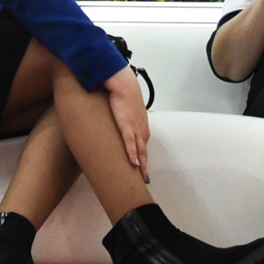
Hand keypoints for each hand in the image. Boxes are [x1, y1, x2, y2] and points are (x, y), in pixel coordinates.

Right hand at [103, 68, 149, 182]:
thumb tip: (119, 119)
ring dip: (141, 164)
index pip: (143, 145)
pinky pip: (131, 144)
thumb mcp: (126, 108)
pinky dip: (133, 155)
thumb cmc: (125, 94)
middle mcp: (141, 129)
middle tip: (144, 179)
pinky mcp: (127, 126)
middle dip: (144, 165)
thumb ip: (125, 116)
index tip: (142, 167)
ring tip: (141, 177)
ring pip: (140, 151)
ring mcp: (135, 128)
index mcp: (141, 125)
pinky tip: (134, 164)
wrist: (124, 85)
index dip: (142, 157)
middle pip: (144, 151)